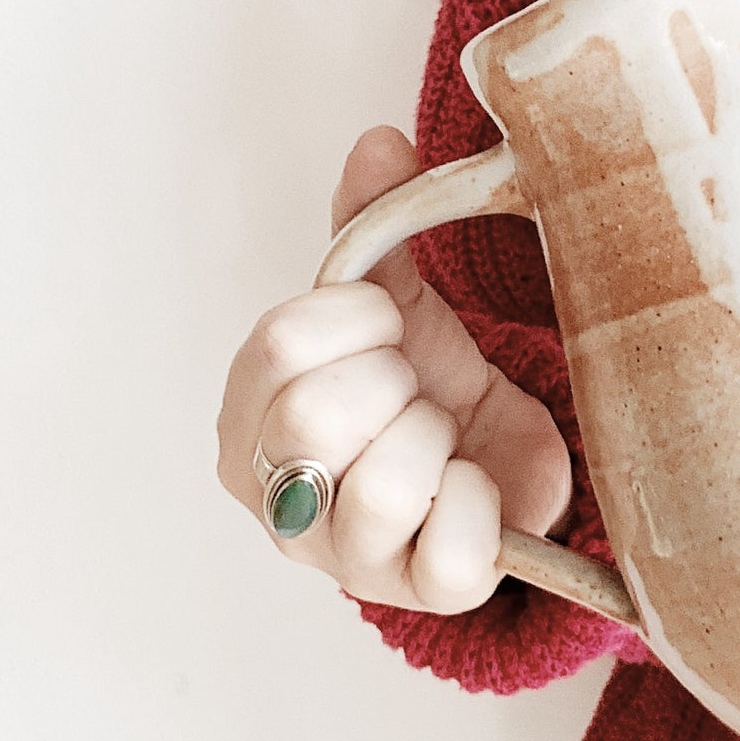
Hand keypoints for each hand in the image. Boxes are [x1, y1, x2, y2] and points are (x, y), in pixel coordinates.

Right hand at [216, 127, 572, 612]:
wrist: (493, 469)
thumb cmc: (419, 390)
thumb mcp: (391, 304)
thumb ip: (369, 228)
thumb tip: (379, 140)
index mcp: (246, 421)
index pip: (280, 343)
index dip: (356, 320)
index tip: (387, 329)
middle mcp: (276, 500)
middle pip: (315, 417)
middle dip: (392, 381)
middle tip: (415, 387)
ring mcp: (342, 559)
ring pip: (385, 485)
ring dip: (436, 439)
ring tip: (443, 439)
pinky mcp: (421, 599)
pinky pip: (455, 549)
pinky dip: (482, 502)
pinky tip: (475, 486)